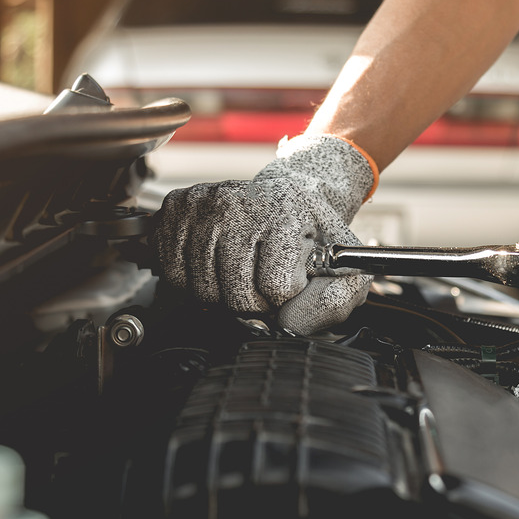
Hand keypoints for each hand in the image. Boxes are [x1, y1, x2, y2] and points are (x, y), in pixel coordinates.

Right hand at [155, 134, 376, 333]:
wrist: (288, 193)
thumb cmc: (313, 234)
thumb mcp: (344, 265)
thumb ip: (333, 302)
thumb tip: (288, 325)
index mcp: (285, 213)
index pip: (275, 287)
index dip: (284, 298)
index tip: (289, 282)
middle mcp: (240, 202)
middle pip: (235, 294)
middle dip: (253, 304)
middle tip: (263, 285)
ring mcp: (205, 203)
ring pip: (202, 289)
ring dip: (222, 296)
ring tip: (240, 276)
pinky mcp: (178, 207)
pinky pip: (173, 273)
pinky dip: (193, 282)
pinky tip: (215, 267)